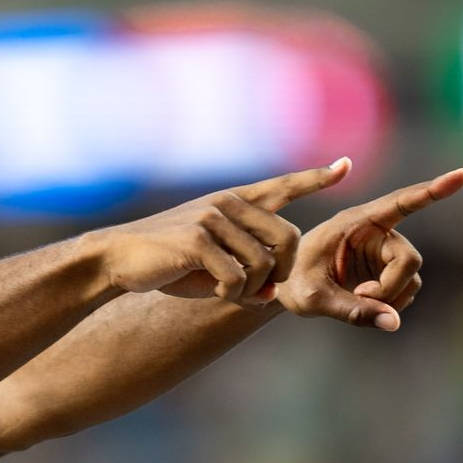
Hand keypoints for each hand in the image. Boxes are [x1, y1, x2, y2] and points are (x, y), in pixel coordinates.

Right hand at [99, 159, 352, 305]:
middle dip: (281, 273)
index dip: (316, 178)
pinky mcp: (198, 239)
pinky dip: (230, 293)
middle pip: (288, 238)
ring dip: (251, 290)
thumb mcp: (211, 263)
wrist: (118, 258)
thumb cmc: (166, 263)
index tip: (344, 167)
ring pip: (263, 263)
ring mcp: (213, 218)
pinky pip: (237, 276)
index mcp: (233, 201)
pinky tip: (213, 291)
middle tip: (261, 290)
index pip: (283, 186)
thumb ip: (246, 271)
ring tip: (229, 293)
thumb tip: (272, 294)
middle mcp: (227, 202)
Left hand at [275, 167, 462, 330]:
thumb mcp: (314, 297)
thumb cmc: (292, 283)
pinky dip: (388, 306)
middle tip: (362, 298)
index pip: (400, 203)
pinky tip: (362, 304)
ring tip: (355, 301)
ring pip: (410, 281)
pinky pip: (403, 294)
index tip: (462, 175)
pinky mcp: (386, 274)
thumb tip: (394, 323)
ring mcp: (384, 254)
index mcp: (355, 222)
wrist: (283, 289)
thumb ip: (352, 310)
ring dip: (390, 298)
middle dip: (391, 286)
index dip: (433, 191)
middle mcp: (376, 233)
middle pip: (409, 259)